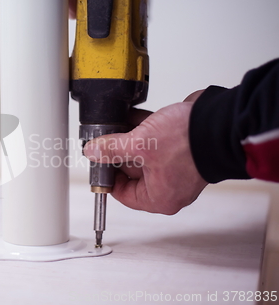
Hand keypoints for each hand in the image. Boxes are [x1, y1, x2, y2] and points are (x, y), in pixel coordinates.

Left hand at [83, 93, 206, 214]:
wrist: (220, 119)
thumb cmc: (189, 142)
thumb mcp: (139, 145)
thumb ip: (112, 150)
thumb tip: (92, 152)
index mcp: (159, 196)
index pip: (122, 194)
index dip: (106, 176)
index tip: (95, 160)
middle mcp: (168, 185)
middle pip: (130, 171)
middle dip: (115, 152)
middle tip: (101, 138)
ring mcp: (175, 165)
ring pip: (141, 153)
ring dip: (127, 138)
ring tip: (113, 124)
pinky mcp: (179, 147)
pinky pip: (154, 141)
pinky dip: (142, 130)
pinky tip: (129, 116)